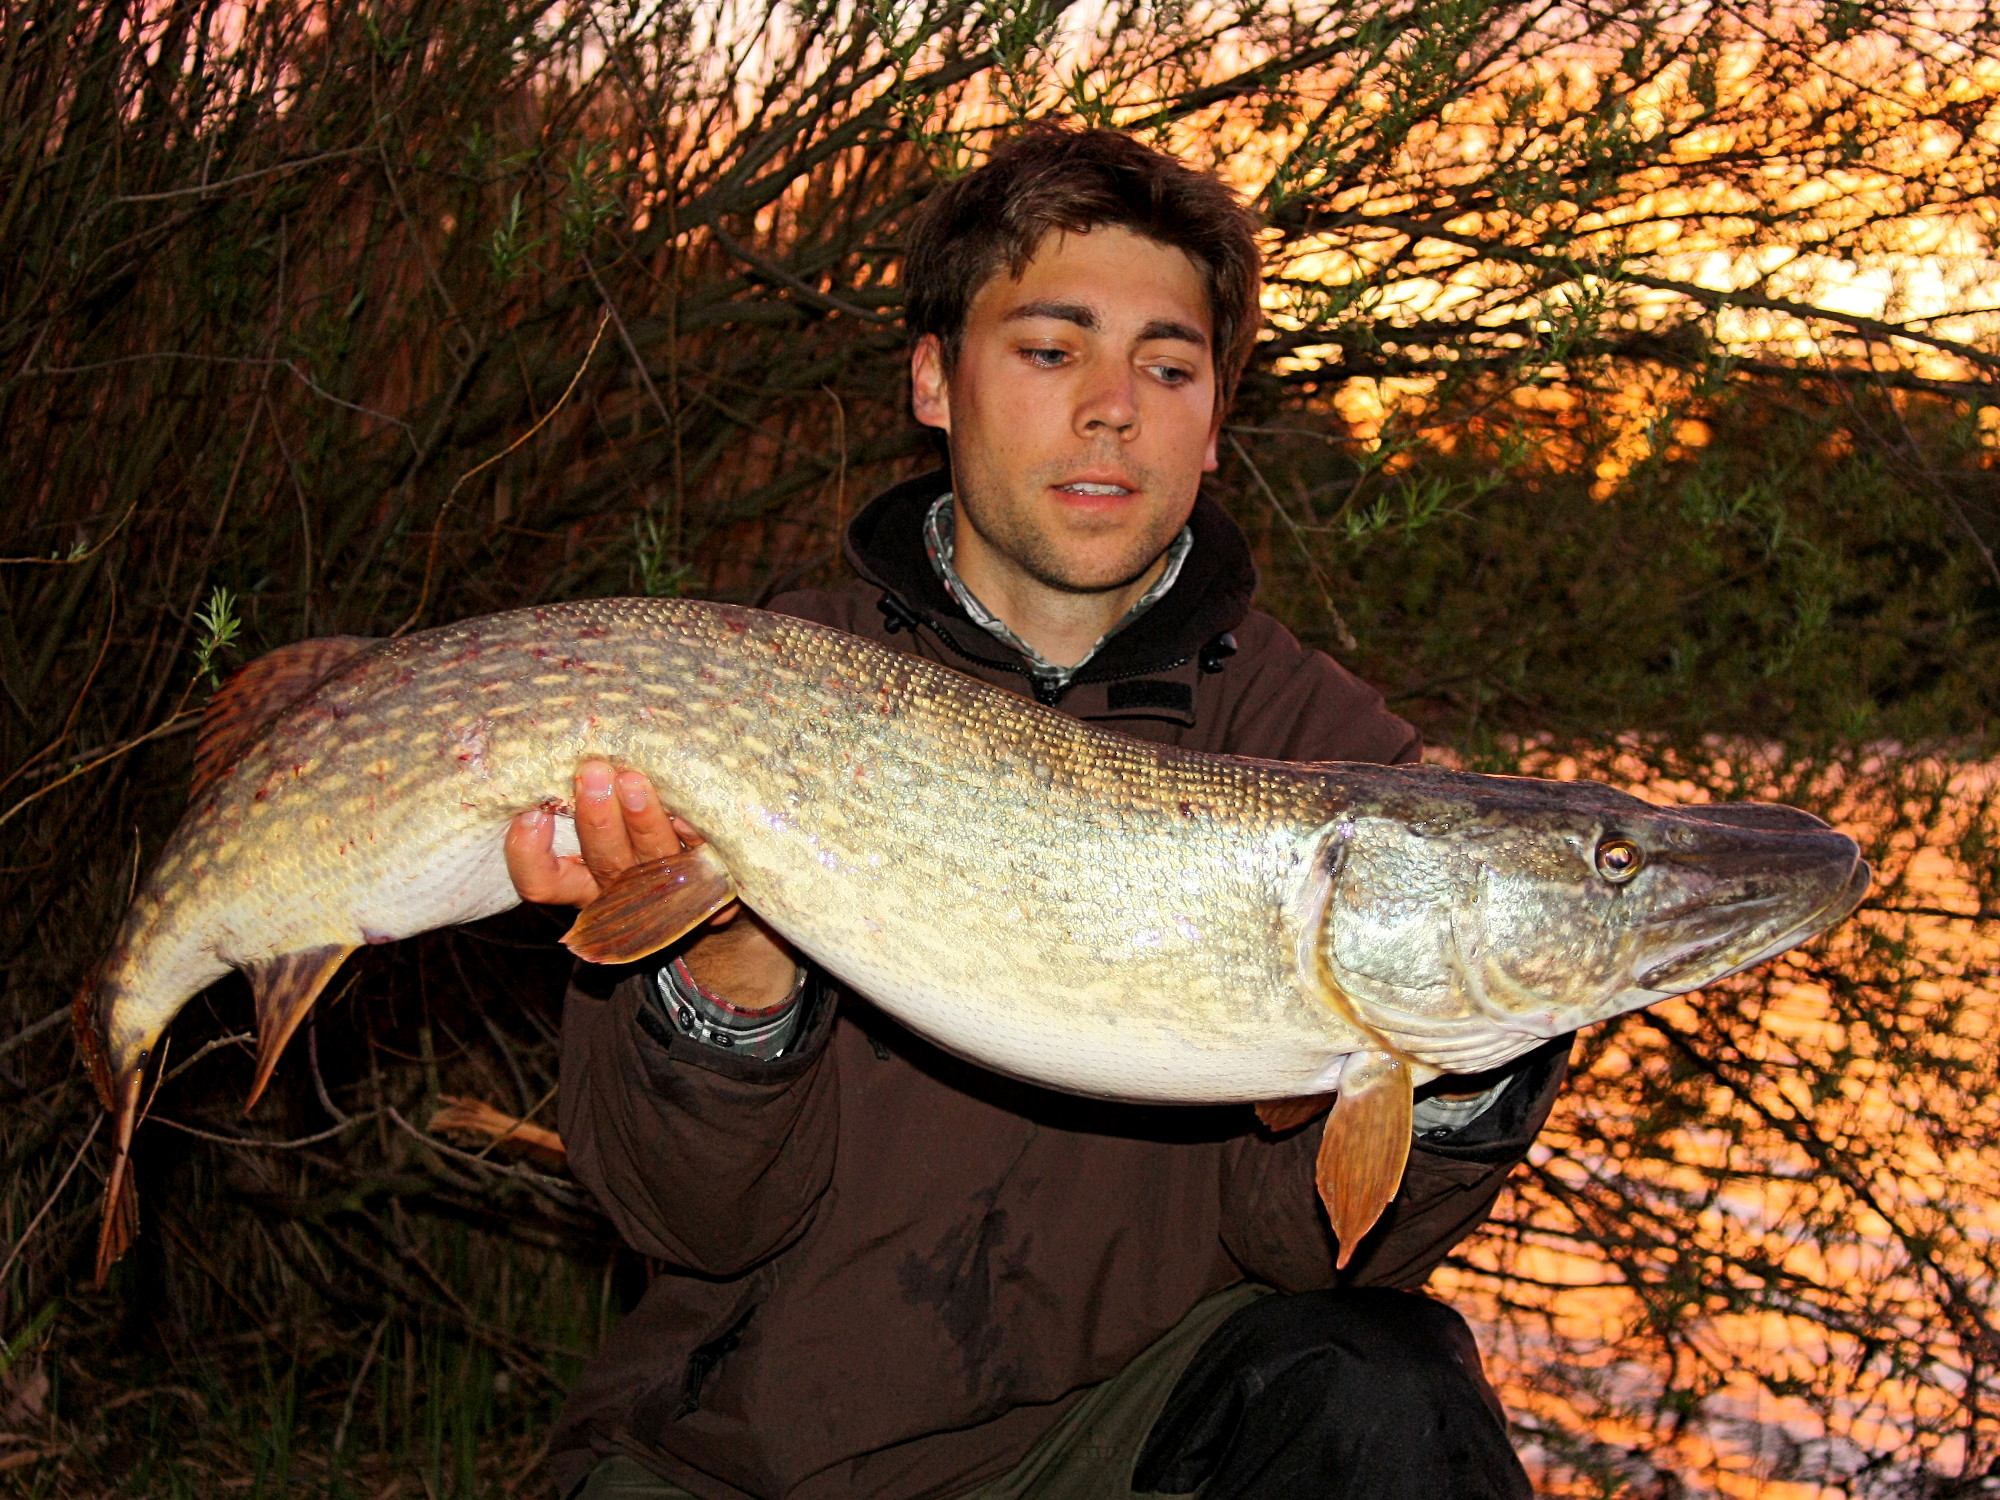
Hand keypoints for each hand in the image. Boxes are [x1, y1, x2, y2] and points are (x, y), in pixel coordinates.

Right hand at [506, 763, 799, 1007]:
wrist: (712, 878)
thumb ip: (579, 790)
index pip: (542, 881)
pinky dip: (693, 828)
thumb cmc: (634, 828)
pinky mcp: (712, 880)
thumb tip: (570, 739)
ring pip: (652, 858)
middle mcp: (621, 889)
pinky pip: (703, 856)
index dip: (529, 855)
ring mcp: (667, 888)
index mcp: (582, 879)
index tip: (529, 813)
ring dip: (643, 820)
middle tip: (593, 774)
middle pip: (603, 862)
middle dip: (597, 819)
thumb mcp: (600, 812)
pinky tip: (689, 802)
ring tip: (635, 781)